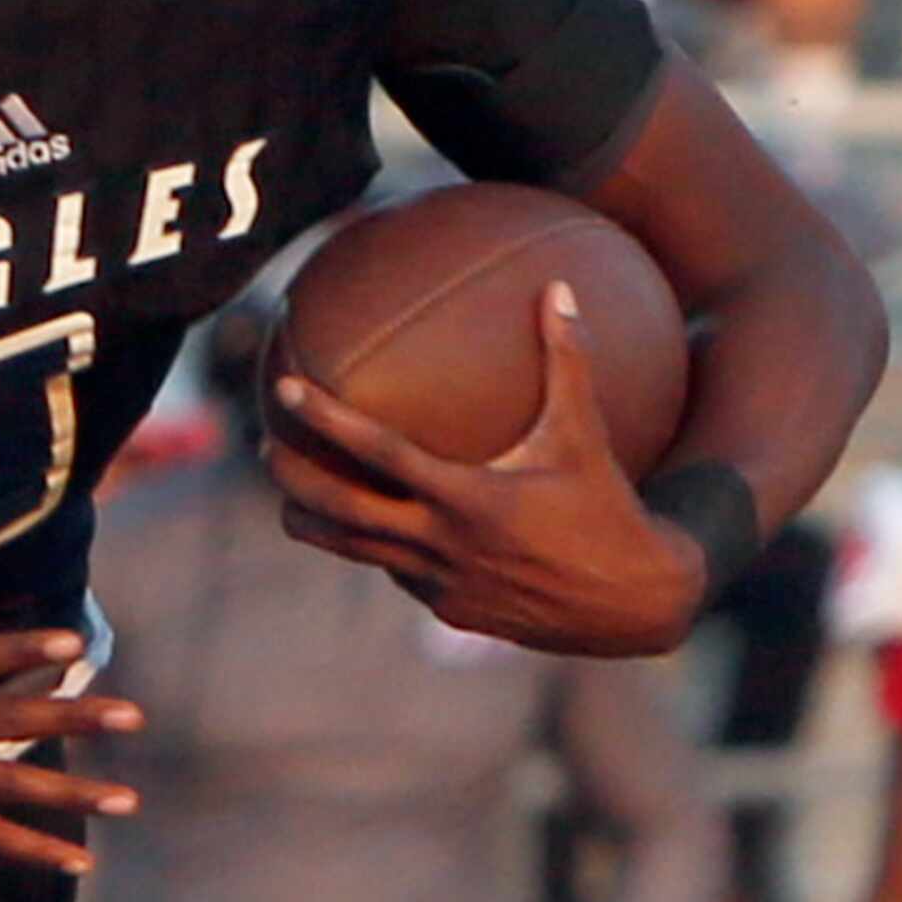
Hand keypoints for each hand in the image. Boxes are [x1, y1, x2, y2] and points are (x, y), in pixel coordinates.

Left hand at [262, 282, 705, 655]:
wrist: (638, 605)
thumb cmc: (610, 507)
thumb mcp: (587, 434)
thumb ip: (568, 360)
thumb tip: (559, 288)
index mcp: (469, 499)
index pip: (379, 452)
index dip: (327, 420)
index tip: (286, 390)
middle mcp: (445, 545)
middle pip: (341, 511)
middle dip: (294, 480)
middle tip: (263, 447)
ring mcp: (442, 585)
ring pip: (356, 552)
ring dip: (315, 524)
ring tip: (286, 500)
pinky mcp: (450, 614)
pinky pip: (397, 574)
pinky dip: (375, 550)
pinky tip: (365, 528)